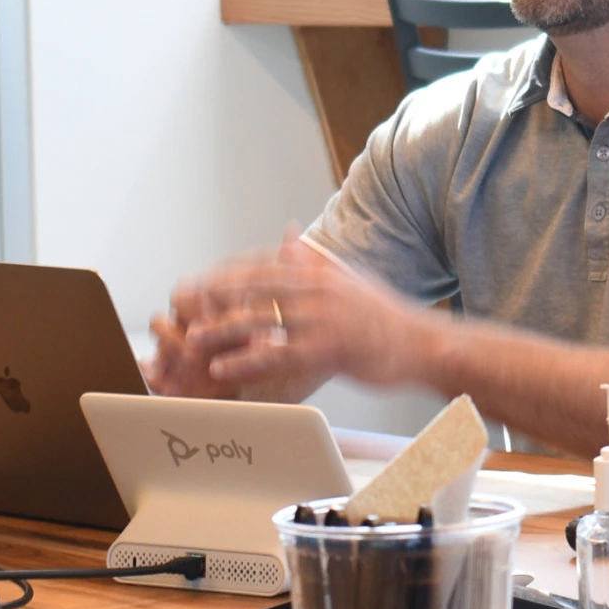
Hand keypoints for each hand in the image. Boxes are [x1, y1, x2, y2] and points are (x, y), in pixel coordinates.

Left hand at [147, 231, 434, 401]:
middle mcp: (319, 289)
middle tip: (183, 303)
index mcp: (322, 272)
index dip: (230, 273)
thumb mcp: (349, 280)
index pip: (266, 266)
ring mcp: (324, 318)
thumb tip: (288, 238)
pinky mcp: (329, 348)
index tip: (202, 279)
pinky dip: (248, 361)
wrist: (425, 344)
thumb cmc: (388, 318)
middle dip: (216, 297)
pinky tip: (225, 369)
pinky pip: (278, 355)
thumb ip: (314, 262)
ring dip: (223, 330)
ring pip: (262, 321)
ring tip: (193, 338)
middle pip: (255, 289)